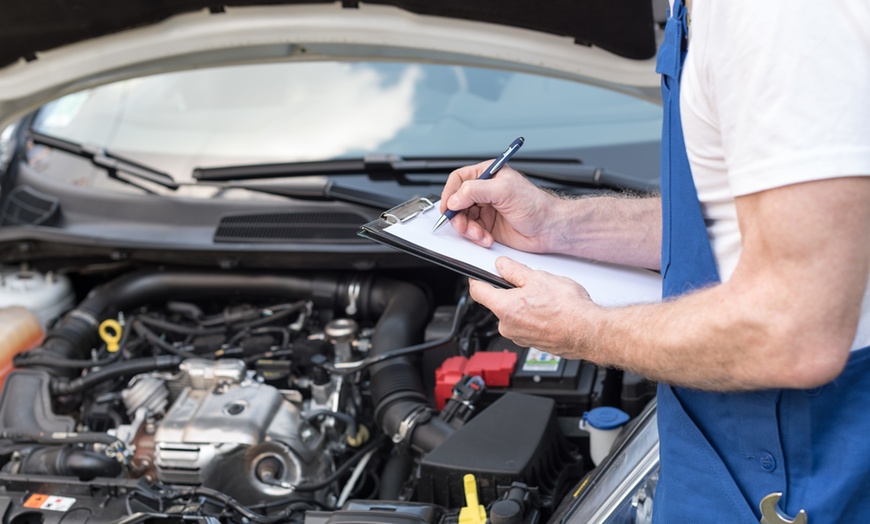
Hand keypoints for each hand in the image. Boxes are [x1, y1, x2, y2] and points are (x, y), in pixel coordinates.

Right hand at [440, 161, 558, 252]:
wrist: (549, 228)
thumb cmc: (536, 205)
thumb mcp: (504, 190)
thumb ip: (476, 190)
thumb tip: (455, 198)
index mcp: (488, 174)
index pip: (459, 179)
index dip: (450, 193)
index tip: (448, 207)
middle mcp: (485, 191)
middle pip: (457, 202)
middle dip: (458, 216)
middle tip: (463, 225)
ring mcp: (486, 209)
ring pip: (463, 219)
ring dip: (468, 229)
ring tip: (479, 234)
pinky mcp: (488, 226)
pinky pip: (472, 232)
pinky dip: (476, 237)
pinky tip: (487, 238)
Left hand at [469, 257, 597, 357]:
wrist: (588, 332)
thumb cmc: (567, 308)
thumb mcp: (538, 277)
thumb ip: (514, 270)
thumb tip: (502, 265)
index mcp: (504, 308)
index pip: (477, 291)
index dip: (478, 279)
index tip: (480, 274)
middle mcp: (507, 326)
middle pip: (498, 303)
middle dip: (510, 292)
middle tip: (529, 284)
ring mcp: (520, 337)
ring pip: (514, 314)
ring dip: (524, 305)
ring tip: (545, 299)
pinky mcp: (532, 343)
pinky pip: (526, 325)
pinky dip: (534, 317)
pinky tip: (550, 311)